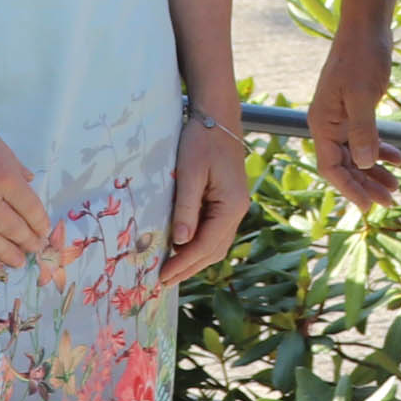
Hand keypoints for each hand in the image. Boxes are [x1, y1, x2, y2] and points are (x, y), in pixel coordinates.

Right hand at [0, 87, 51, 271]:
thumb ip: (12, 164)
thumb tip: (28, 180)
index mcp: (4, 175)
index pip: (30, 208)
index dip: (40, 223)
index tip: (44, 231)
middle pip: (12, 228)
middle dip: (27, 242)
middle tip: (34, 250)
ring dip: (5, 252)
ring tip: (16, 261)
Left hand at [161, 108, 251, 290]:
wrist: (217, 118)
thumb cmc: (201, 141)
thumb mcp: (189, 173)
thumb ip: (185, 208)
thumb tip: (179, 242)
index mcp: (232, 206)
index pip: (206, 245)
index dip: (183, 263)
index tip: (162, 276)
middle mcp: (238, 210)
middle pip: (214, 250)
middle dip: (188, 268)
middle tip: (162, 282)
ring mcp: (235, 207)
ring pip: (215, 244)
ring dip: (194, 260)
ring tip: (170, 272)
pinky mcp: (227, 202)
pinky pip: (214, 232)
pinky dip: (198, 246)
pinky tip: (181, 249)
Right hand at [305, 30, 399, 210]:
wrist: (366, 29)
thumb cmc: (361, 57)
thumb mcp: (363, 94)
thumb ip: (363, 130)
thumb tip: (365, 163)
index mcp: (322, 123)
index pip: (331, 167)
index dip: (349, 189)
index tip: (369, 206)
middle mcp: (328, 124)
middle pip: (344, 165)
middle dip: (365, 185)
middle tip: (390, 201)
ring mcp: (341, 118)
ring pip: (356, 155)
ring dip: (374, 172)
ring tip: (396, 187)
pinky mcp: (355, 110)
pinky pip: (365, 139)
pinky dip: (380, 150)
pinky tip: (398, 159)